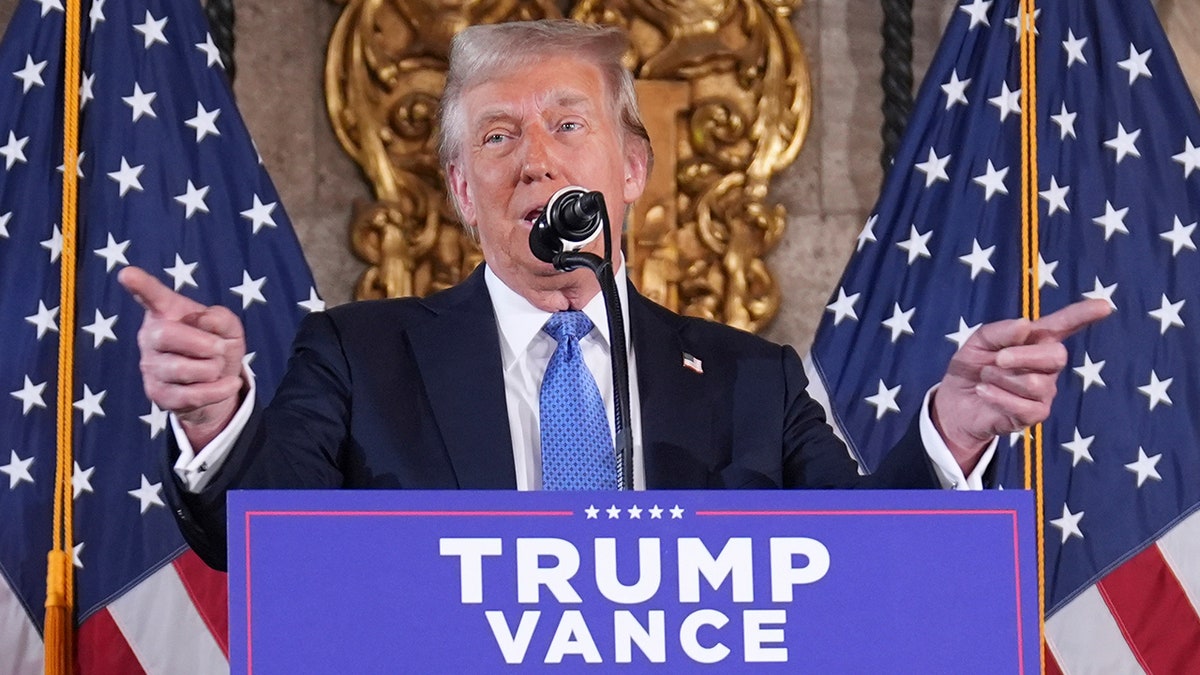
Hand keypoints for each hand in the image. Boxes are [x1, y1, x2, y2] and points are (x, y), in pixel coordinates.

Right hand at [118, 266, 246, 448]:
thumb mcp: (230, 329)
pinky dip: (218, 390)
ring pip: (182, 369)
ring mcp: (150, 366)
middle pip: (165, 335)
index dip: (140, 285)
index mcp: (166, 312)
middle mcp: (150, 336)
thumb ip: (221, 318)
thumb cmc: (218, 348)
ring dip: (212, 369)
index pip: (151, 296)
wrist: (219, 385)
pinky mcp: (157, 394)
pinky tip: (228, 384)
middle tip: (219, 348)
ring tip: (216, 367)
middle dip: (202, 343)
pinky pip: (190, 395)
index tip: (127, 274)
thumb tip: (201, 320)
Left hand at [932, 298, 1112, 472]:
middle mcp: (1046, 365)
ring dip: (1002, 379)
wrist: (954, 402)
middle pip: (1056, 356)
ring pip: (1035, 383)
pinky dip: (998, 397)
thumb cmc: (972, 367)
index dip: (1083, 315)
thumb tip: (1025, 325)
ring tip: (986, 378)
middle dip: (1024, 356)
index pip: (1064, 326)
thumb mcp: (978, 343)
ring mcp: (1045, 391)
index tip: (1105, 306)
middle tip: (997, 359)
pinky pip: (1024, 406)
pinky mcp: (1036, 414)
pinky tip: (984, 393)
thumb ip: (999, 332)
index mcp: (1035, 340)